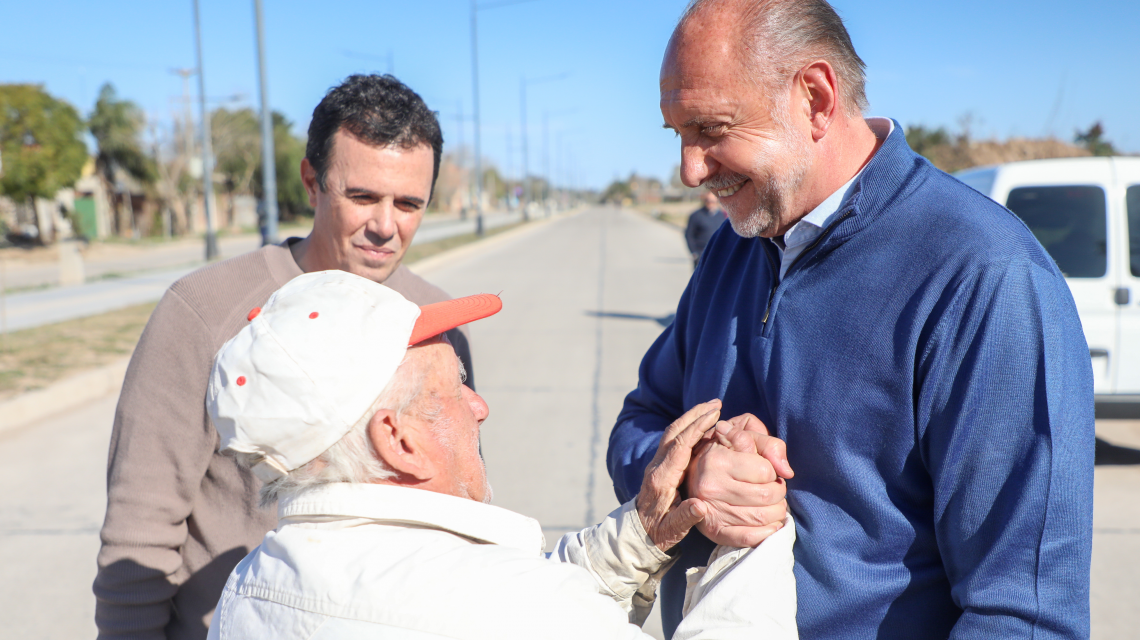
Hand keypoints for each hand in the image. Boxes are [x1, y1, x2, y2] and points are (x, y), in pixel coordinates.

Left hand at [636, 400, 720, 551]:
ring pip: (673, 432)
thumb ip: (685, 518)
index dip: (697, 429)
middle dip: (695, 415)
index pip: (679, 446)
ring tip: (712, 408)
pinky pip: (675, 439)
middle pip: (674, 432)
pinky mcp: (661, 464)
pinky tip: (704, 425)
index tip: (714, 416)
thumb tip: (701, 507)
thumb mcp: (672, 530)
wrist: (637, 533)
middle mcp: (657, 466)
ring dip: (692, 418)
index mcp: (661, 479)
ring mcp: (657, 463)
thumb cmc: (657, 533)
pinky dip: (689, 428)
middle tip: (716, 403)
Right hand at [685, 413, 793, 546]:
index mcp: (717, 459)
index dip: (773, 471)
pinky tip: (770, 524)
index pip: (765, 471)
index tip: (767, 471)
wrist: (693, 469)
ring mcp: (711, 510)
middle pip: (766, 496)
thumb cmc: (727, 449)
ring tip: (773, 504)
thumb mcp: (746, 433)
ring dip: (777, 512)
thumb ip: (770, 445)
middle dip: (778, 493)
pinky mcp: (714, 531)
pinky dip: (766, 532)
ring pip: (762, 518)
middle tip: (773, 488)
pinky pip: (749, 538)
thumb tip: (786, 471)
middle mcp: (710, 486)